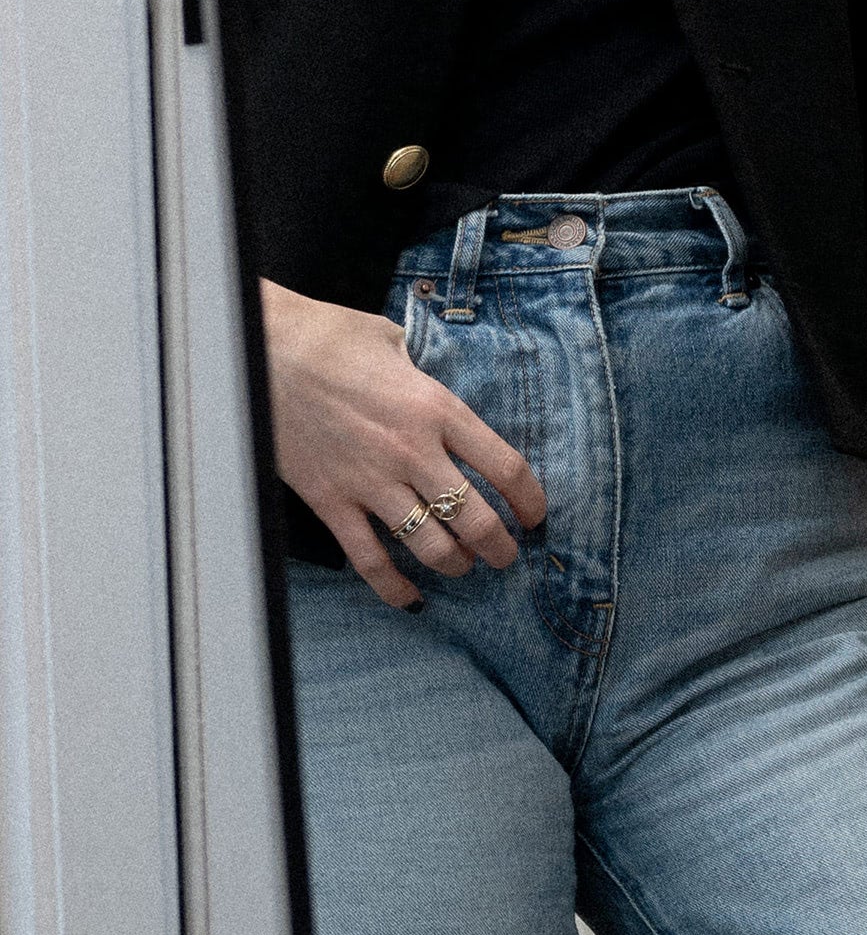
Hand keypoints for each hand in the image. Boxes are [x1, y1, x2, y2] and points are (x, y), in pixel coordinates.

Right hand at [261, 278, 544, 609]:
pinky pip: (369, 560)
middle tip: (508, 555)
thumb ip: (423, 372)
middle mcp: (412, 451)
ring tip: (467, 568)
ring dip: (456, 565)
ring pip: (430, 545)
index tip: (536, 515)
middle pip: (475, 518)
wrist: (262, 354)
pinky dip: (393, 586)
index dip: (529, 499)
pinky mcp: (331, 503)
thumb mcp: (395, 341)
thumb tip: (433, 388)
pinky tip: (410, 598)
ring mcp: (370, 482)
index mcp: (437, 408)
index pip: (504, 465)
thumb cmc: (331, 337)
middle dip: (500, 546)